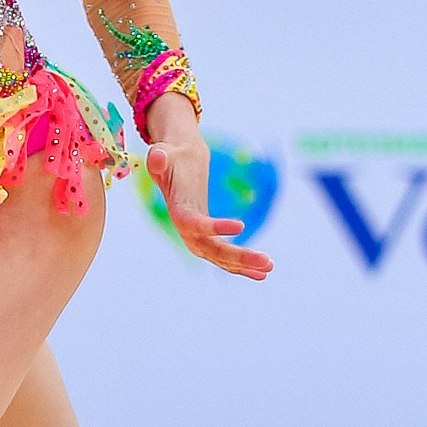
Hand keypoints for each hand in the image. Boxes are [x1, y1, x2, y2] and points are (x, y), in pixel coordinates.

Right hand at [145, 128, 273, 280]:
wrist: (176, 166)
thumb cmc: (170, 157)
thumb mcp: (163, 153)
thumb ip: (159, 157)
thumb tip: (158, 157)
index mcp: (177, 211)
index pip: (194, 224)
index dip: (214, 227)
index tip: (240, 225)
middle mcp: (187, 231)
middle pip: (213, 249)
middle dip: (239, 257)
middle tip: (266, 261)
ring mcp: (197, 239)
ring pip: (222, 257)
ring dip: (245, 264)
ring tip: (269, 266)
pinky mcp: (207, 239)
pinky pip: (225, 257)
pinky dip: (242, 266)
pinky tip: (262, 273)